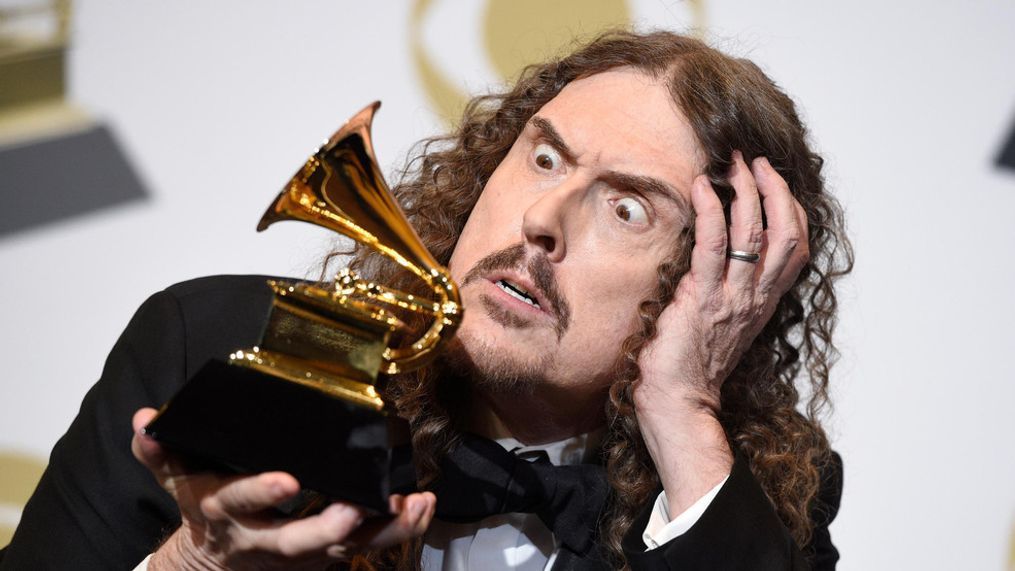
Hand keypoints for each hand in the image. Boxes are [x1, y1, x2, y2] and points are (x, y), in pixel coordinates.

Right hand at [131, 408, 435, 570]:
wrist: (212, 565)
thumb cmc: (204, 508)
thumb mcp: (177, 479)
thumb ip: (160, 450)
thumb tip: (145, 417)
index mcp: (226, 510)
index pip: (240, 501)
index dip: (261, 492)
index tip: (287, 480)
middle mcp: (265, 538)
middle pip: (298, 539)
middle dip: (327, 526)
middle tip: (356, 508)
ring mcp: (300, 553)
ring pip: (344, 547)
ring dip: (382, 528)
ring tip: (414, 504)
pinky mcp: (326, 556)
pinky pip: (366, 547)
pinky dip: (397, 528)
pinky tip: (423, 506)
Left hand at [633, 152, 808, 512]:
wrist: (677, 405)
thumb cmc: (688, 370)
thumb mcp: (717, 325)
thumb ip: (724, 294)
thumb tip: (710, 261)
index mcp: (761, 304)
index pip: (794, 250)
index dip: (790, 211)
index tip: (774, 183)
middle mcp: (754, 299)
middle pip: (786, 234)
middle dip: (774, 191)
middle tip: (755, 162)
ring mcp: (731, 299)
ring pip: (755, 233)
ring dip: (745, 191)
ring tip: (732, 163)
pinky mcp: (701, 299)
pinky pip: (713, 246)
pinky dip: (710, 212)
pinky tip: (700, 187)